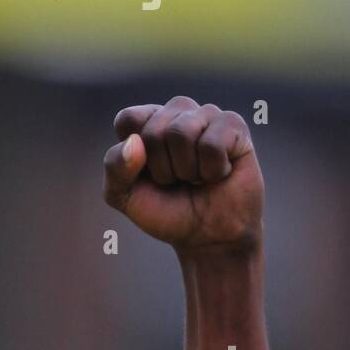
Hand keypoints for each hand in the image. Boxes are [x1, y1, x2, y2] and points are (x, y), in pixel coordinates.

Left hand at [103, 97, 262, 253]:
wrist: (208, 237)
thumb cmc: (166, 211)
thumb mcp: (125, 197)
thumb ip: (115, 169)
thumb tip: (134, 141)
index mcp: (146, 124)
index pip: (128, 119)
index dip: (133, 156)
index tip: (146, 175)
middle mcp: (176, 113)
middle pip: (154, 130)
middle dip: (162, 169)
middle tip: (176, 181)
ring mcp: (206, 115)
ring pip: (182, 132)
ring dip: (187, 170)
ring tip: (197, 177)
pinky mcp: (234, 125)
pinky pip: (212, 143)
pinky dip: (212, 170)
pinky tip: (219, 173)